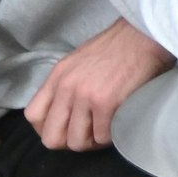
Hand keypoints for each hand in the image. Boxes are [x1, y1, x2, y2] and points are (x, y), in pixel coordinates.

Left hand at [24, 17, 174, 150]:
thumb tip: (66, 112)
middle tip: (87, 134)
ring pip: (77, 142)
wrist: (144, 34)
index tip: (66, 127)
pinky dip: (110, 137)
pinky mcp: (106, 103)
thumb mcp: (79, 61)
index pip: (33, 116)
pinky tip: (118, 125)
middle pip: (51, 138)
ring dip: (92, 141)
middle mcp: (66, 87)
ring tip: (105, 130)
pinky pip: (101, 136)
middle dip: (69, 142)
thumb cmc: (118, 47)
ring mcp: (85, 96)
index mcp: (57, 76)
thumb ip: (67, 84)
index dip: (48, 128)